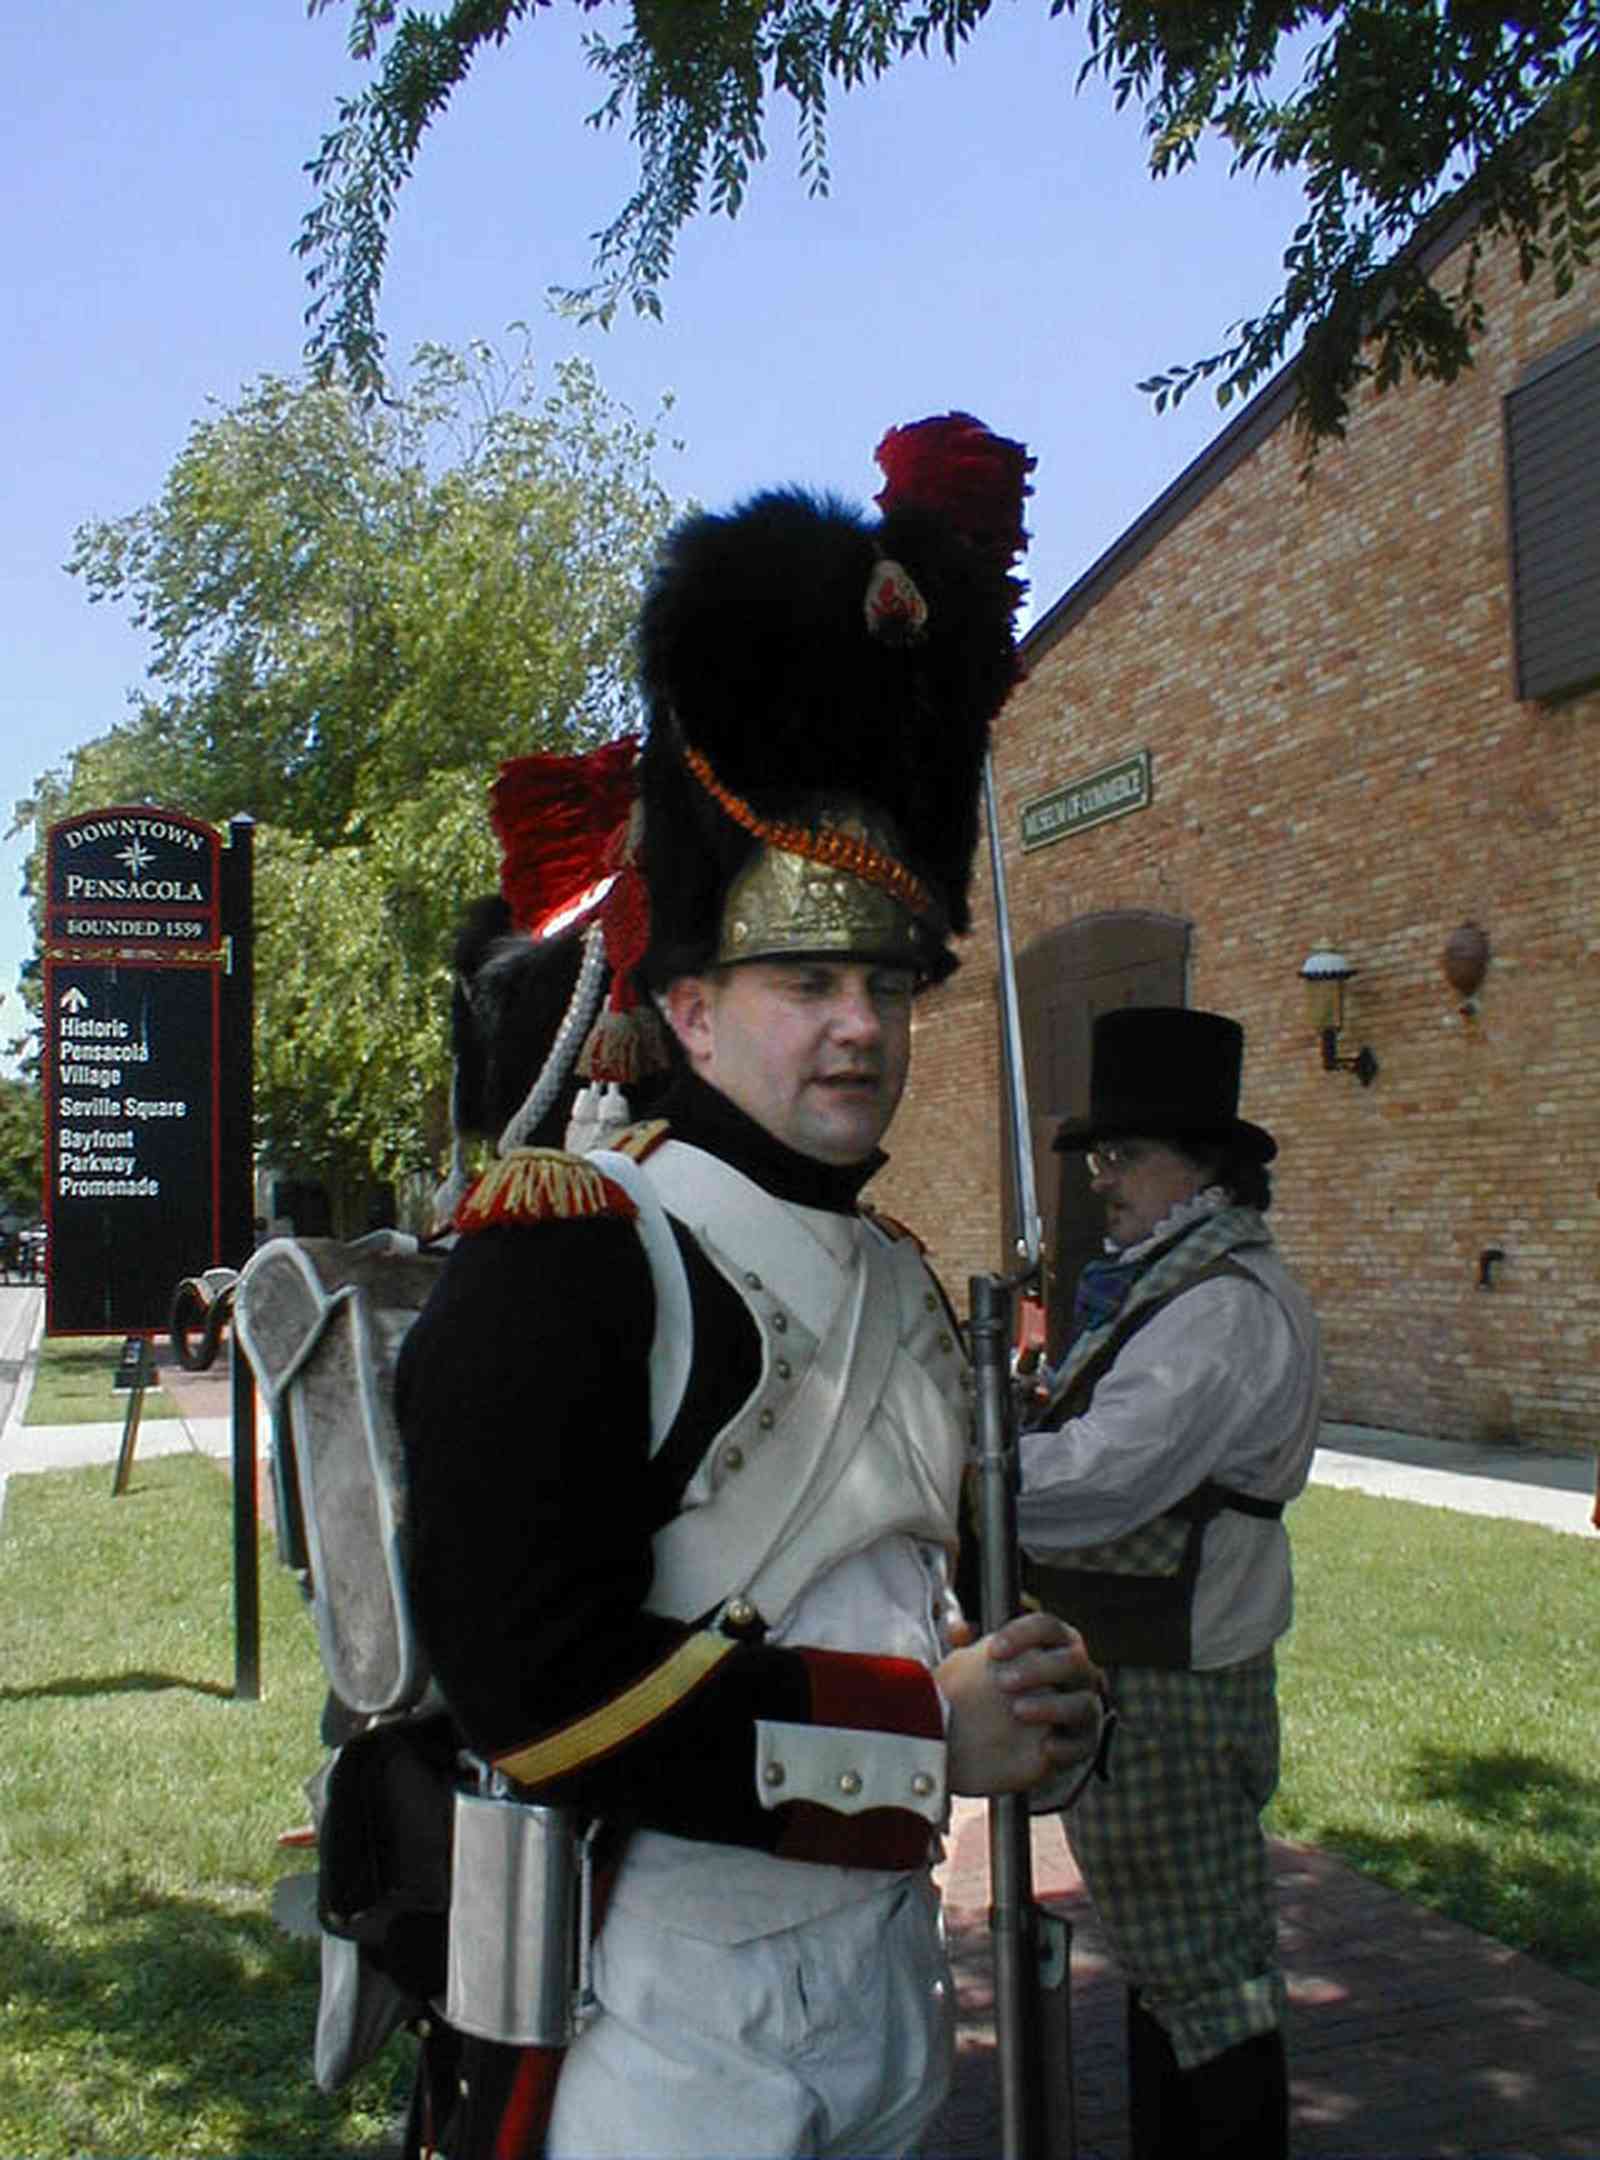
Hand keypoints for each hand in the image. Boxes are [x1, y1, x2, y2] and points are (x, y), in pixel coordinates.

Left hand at [937, 1611, 1103, 1797]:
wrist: (997, 1737)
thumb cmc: (992, 1691)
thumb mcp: (978, 1665)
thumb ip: (968, 1644)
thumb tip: (957, 1629)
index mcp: (1055, 1643)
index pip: (1048, 1627)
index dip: (1024, 1635)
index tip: (994, 1651)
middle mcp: (1077, 1673)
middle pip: (1072, 1661)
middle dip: (1039, 1669)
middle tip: (1003, 1681)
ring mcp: (1083, 1708)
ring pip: (1083, 1703)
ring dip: (1052, 1706)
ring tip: (1018, 1711)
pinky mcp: (1083, 1743)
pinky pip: (1084, 1745)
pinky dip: (1066, 1747)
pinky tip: (1045, 1748)